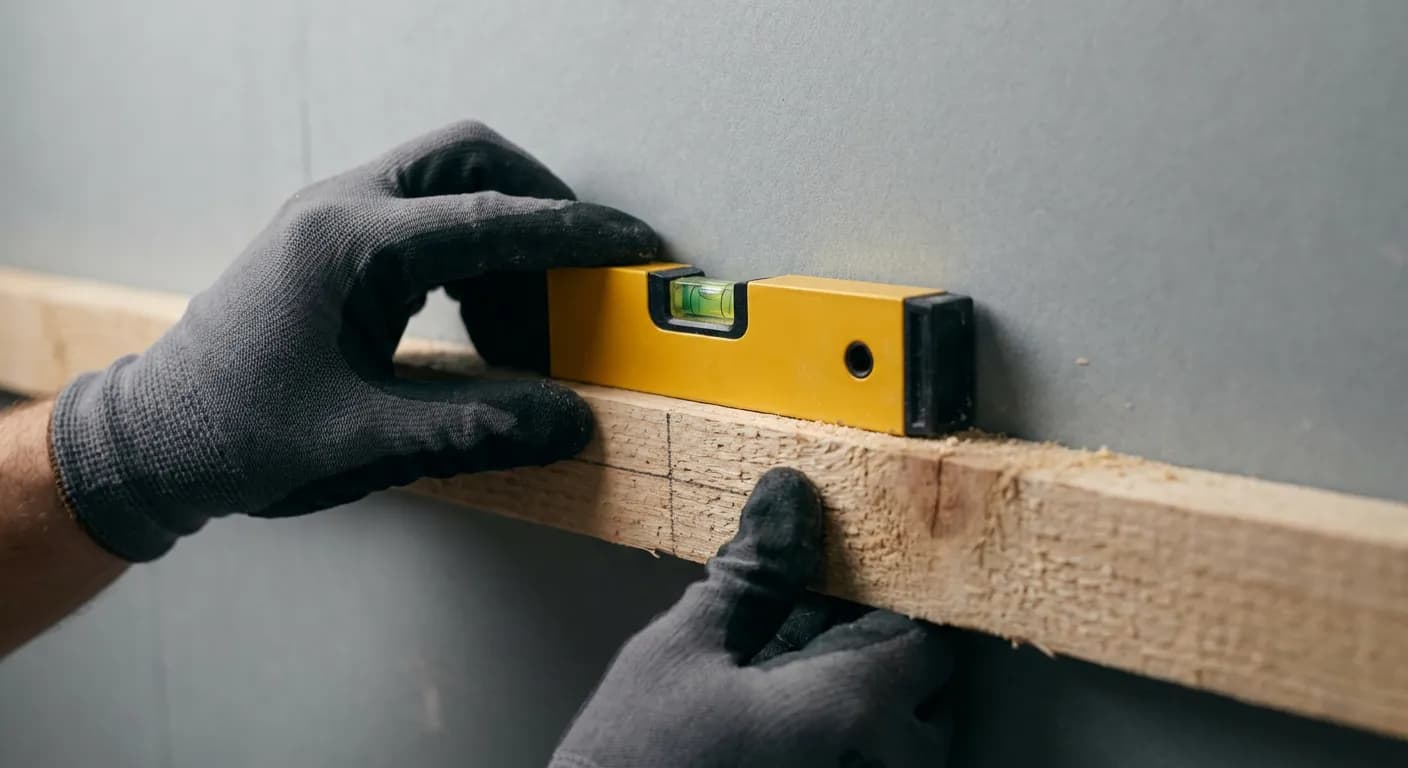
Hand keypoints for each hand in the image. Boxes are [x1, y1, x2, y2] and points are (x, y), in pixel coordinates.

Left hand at [48, 120, 660, 561]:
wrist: (155, 440)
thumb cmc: (242, 437)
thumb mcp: (365, 441)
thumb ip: (473, 428)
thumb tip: (571, 422)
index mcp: (350, 246)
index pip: (489, 219)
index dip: (575, 235)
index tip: (636, 246)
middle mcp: (342, 210)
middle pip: (469, 157)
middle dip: (541, 201)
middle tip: (586, 267)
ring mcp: (333, 219)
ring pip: (446, 177)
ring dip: (505, 227)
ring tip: (531, 316)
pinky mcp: (331, 241)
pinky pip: (422, 213)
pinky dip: (470, 249)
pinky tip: (482, 317)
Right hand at [551, 468, 953, 767]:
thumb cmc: (636, 758)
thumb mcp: (685, 647)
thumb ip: (754, 575)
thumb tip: (789, 502)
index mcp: (852, 711)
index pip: (924, 642)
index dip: (894, 602)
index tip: (857, 579)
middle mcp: (872, 766)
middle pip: (930, 705)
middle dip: (888, 661)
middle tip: (826, 630)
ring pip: (901, 749)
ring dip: (868, 705)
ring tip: (800, 674)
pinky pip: (856, 766)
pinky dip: (839, 740)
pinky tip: (780, 716)